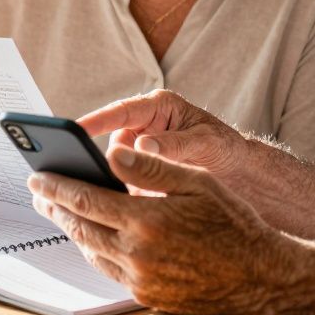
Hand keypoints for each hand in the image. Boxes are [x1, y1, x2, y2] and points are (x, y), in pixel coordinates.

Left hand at [28, 146, 299, 314]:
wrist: (260, 275)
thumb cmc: (233, 223)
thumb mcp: (197, 182)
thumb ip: (152, 168)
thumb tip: (113, 152)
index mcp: (146, 220)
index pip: (85, 199)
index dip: (57, 186)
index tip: (37, 176)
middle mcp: (137, 254)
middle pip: (80, 227)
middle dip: (55, 207)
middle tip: (39, 193)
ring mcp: (141, 279)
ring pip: (91, 251)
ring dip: (72, 229)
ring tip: (61, 211)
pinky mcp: (148, 295)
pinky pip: (110, 270)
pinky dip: (95, 250)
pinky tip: (93, 238)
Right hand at [78, 89, 248, 181]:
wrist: (239, 172)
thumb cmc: (225, 147)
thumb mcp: (204, 142)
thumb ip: (175, 144)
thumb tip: (143, 146)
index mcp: (159, 107)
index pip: (121, 111)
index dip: (96, 121)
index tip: (75, 130)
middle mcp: (144, 126)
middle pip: (111, 141)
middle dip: (99, 157)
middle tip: (84, 172)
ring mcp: (141, 149)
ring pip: (115, 165)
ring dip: (112, 179)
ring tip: (106, 195)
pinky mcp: (141, 171)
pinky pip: (123, 181)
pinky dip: (122, 193)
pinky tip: (121, 207)